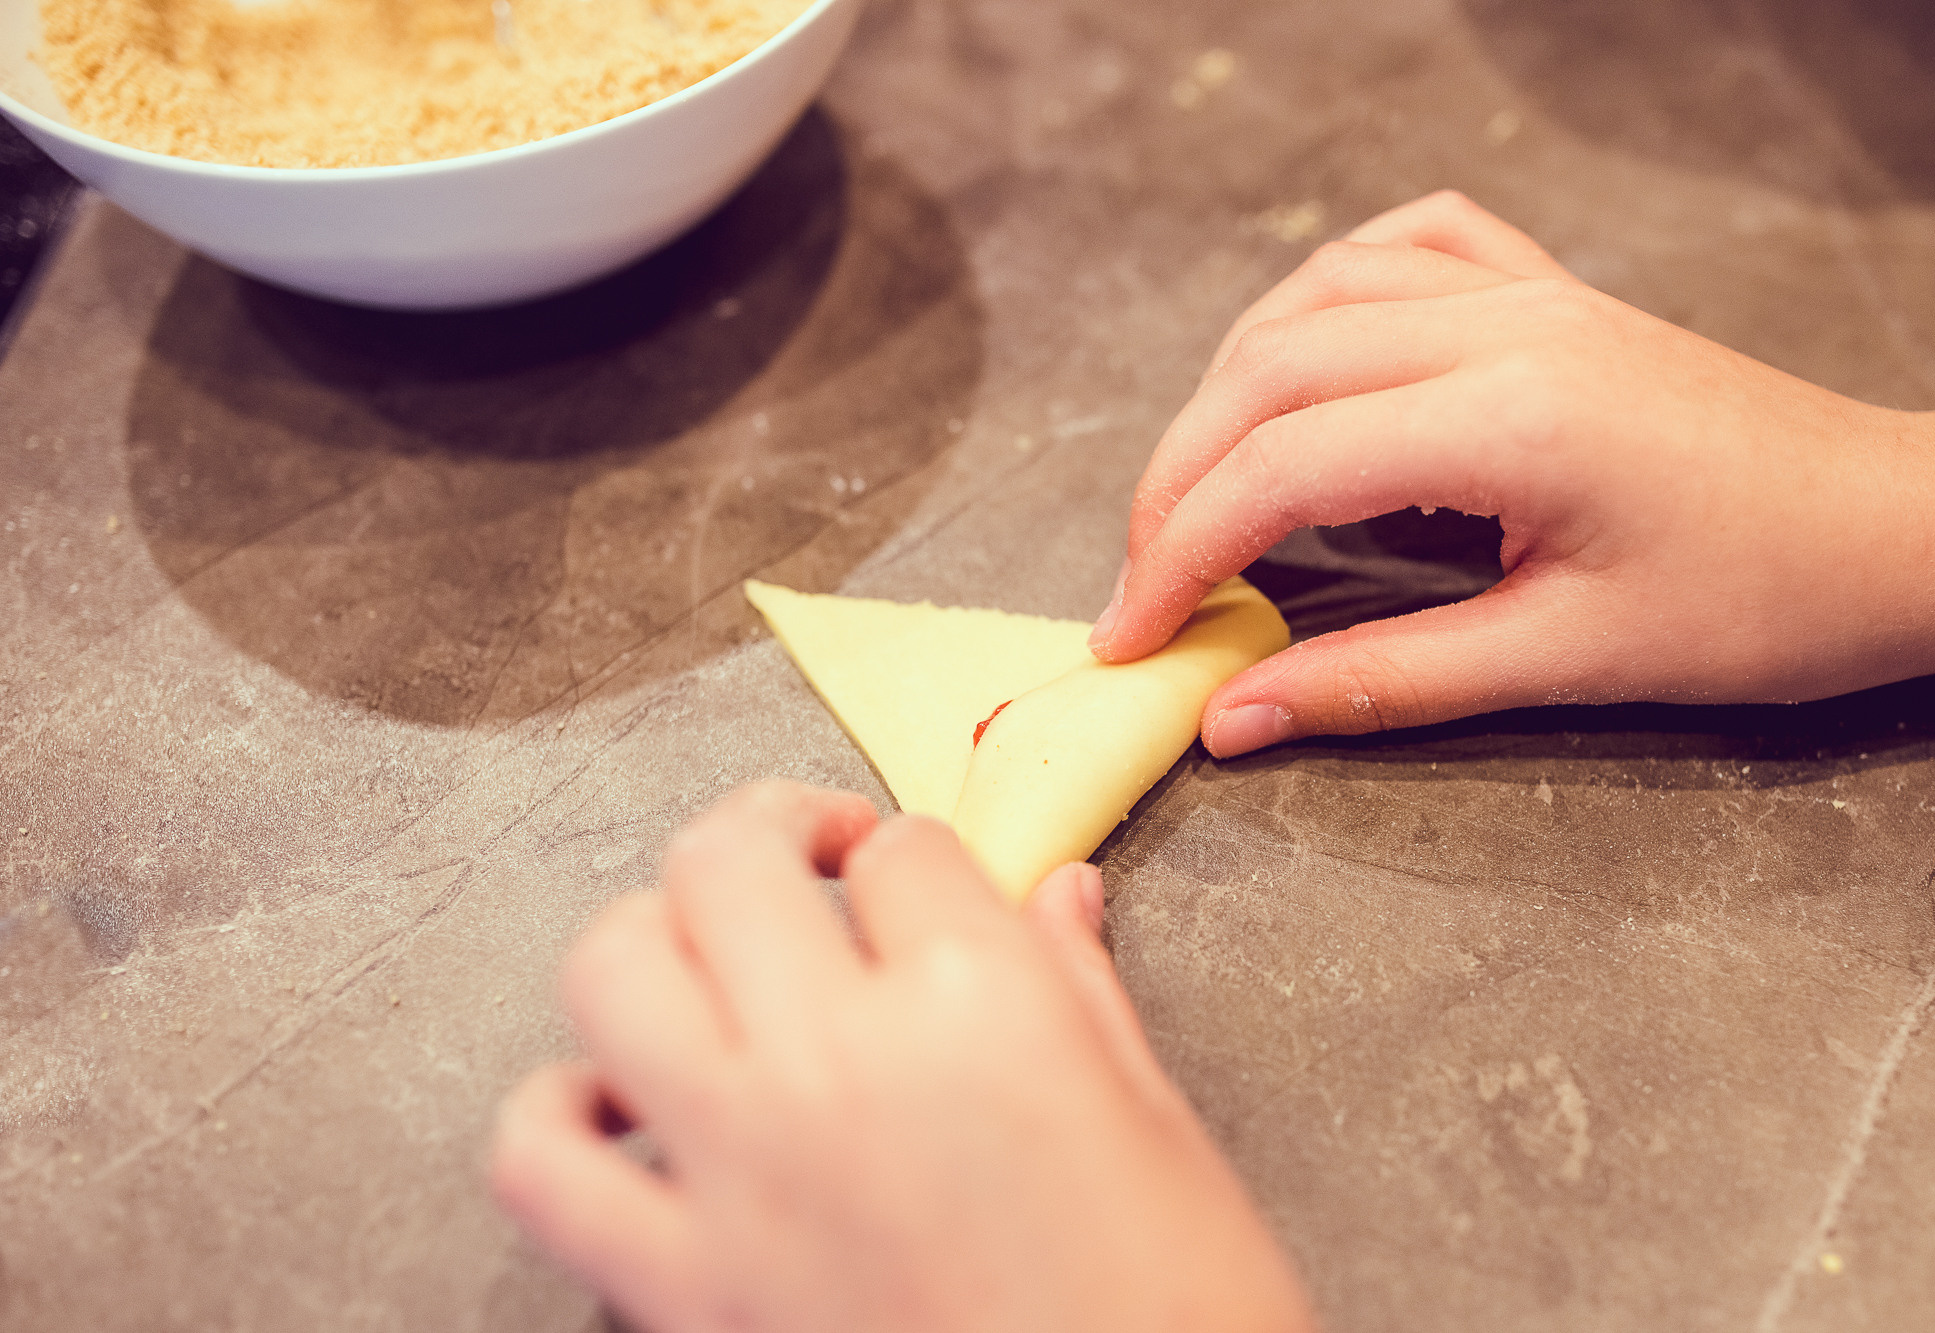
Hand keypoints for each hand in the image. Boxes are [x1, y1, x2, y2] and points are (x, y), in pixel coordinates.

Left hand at [491, 782, 1313, 1332]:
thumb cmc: (1177, 1316)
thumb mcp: (1161, 1134)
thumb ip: (1082, 991)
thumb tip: (1056, 892)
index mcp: (984, 1009)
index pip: (904, 852)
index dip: (918, 861)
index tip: (930, 895)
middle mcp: (839, 1062)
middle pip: (729, 859)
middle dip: (773, 832)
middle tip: (814, 863)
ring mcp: (738, 1173)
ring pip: (610, 966)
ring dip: (652, 937)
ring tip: (712, 962)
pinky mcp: (677, 1287)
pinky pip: (538, 1159)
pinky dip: (555, 1113)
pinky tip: (623, 1108)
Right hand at [1090, 190, 1934, 751]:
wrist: (1896, 528)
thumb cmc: (1766, 602)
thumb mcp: (1569, 661)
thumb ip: (1383, 682)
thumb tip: (1235, 720)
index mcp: (1510, 416)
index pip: (1280, 467)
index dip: (1177, 555)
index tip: (1130, 635)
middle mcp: (1503, 326)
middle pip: (1265, 373)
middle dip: (1175, 483)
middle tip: (1143, 584)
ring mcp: (1527, 293)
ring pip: (1311, 302)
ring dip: (1228, 395)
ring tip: (1200, 494)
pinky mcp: (1548, 291)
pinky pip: (1399, 249)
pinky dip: (1322, 300)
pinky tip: (1306, 360)